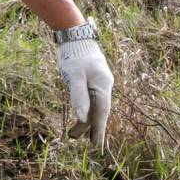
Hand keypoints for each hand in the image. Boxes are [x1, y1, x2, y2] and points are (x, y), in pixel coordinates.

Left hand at [57, 28, 113, 149]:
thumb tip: (82, 117)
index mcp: (103, 85)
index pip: (102, 112)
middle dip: (90, 127)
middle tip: (81, 142)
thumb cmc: (74, 55)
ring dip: (86, 119)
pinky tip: (80, 117)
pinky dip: (86, 109)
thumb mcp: (74, 76)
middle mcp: (104, 85)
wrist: (75, 35)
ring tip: (74, 134)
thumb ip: (79, 96)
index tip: (97, 145)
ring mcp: (99, 82)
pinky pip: (91, 99)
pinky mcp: (92, 79)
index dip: (99, 129)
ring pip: (94, 105)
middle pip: (99, 110)